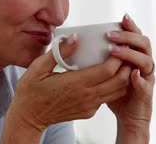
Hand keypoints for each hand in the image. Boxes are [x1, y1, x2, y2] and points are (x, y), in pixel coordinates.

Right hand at [2, 34, 131, 142]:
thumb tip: (76, 37)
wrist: (28, 117)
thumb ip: (59, 52)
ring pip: (117, 91)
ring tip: (123, 60)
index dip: (118, 56)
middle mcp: (86, 96)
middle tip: (127, 50)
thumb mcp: (38, 67)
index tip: (120, 44)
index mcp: (75, 83)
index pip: (107, 70)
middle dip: (127, 64)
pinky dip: (114, 85)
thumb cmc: (31, 91)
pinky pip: (108, 98)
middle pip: (119, 80)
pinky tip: (110, 74)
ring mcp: (89, 106)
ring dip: (124, 76)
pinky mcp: (89, 112)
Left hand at [106, 14, 154, 142]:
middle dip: (129, 37)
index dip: (132, 27)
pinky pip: (146, 85)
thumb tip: (78, 41)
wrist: (129, 118)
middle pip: (144, 44)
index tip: (122, 17)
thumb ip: (97, 57)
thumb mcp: (104, 73)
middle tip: (111, 35)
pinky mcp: (146, 94)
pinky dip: (139, 79)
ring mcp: (147, 79)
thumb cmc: (115, 93)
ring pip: (146, 61)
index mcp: (135, 57)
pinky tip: (133, 74)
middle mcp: (144, 65)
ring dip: (132, 54)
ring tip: (115, 51)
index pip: (136, 37)